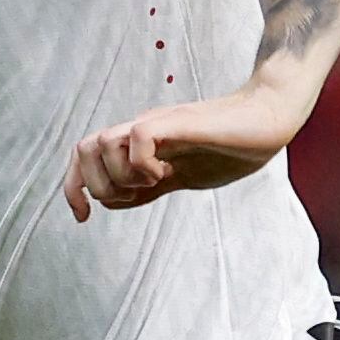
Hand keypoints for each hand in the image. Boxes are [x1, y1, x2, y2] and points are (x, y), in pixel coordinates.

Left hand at [66, 68, 315, 219]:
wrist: (266, 122)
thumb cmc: (231, 147)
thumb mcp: (181, 177)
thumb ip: (149, 186)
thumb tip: (114, 202)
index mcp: (137, 145)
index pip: (82, 156)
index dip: (73, 188)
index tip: (83, 218)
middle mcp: (139, 131)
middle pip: (82, 150)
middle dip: (98, 187)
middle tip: (135, 196)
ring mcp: (157, 124)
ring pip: (101, 144)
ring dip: (121, 177)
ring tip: (156, 182)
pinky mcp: (177, 122)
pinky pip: (137, 140)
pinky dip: (143, 165)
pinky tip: (168, 173)